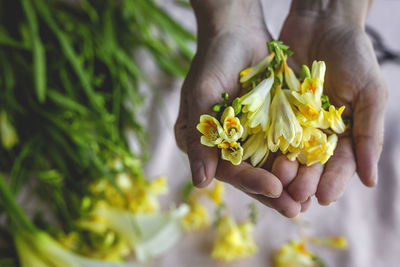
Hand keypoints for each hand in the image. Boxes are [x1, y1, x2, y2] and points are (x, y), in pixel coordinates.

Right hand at [175, 0, 305, 216]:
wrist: (238, 32)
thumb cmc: (213, 60)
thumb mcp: (201, 96)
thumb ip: (201, 139)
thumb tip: (200, 183)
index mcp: (201, 142)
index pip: (225, 168)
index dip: (249, 181)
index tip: (273, 189)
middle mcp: (223, 144)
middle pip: (247, 173)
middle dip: (271, 191)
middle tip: (294, 209)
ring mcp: (245, 136)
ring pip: (266, 166)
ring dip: (286, 183)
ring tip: (306, 200)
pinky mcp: (265, 127)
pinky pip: (280, 147)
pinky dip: (294, 160)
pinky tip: (311, 173)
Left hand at [278, 0, 387, 204]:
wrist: (322, 22)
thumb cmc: (353, 55)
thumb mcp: (369, 92)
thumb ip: (370, 134)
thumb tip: (370, 182)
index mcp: (344, 132)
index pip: (340, 164)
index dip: (333, 181)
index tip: (324, 197)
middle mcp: (317, 132)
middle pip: (310, 164)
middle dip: (304, 180)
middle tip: (295, 194)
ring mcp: (293, 122)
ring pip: (287, 153)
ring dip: (282, 169)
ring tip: (277, 182)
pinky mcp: (272, 110)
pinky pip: (267, 131)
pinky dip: (264, 146)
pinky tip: (258, 161)